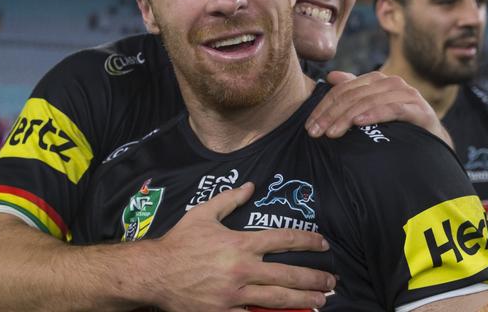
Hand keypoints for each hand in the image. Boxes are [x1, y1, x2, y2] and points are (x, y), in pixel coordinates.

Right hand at [146, 182, 334, 311]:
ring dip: (303, 300)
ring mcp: (234, 295)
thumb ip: (230, 199)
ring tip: (321, 301)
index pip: (282, 239)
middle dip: (314, 277)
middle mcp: (242, 269)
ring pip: (277, 299)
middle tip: (332, 280)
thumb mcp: (203, 213)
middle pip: (287, 274)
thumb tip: (251, 186)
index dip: (307, 241)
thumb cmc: (180, 241)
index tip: (323, 244)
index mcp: (239, 243)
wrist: (155, 273)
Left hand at [305, 71, 452, 146]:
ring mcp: (406, 94)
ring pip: (368, 102)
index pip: (342, 91)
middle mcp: (390, 83)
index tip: (309, 126)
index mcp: (376, 81)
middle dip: (331, 115)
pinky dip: (374, 114)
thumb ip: (352, 91)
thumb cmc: (397, 125)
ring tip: (332, 133)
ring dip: (347, 117)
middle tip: (315, 133)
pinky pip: (393, 109)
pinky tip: (359, 123)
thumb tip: (331, 76)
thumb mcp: (371, 108)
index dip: (323, 107)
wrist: (431, 141)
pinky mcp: (419, 109)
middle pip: (352, 96)